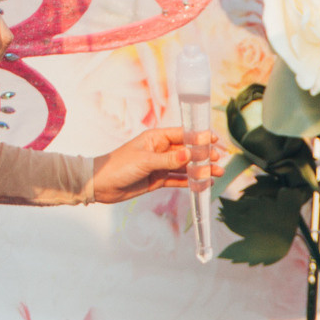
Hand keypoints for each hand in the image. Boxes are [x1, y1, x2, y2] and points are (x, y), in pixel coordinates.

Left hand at [91, 126, 223, 204]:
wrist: (101, 185)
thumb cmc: (119, 166)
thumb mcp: (145, 161)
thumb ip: (169, 159)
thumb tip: (190, 153)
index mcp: (156, 138)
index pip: (183, 135)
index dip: (199, 137)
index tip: (214, 140)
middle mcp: (161, 150)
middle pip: (188, 151)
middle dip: (204, 155)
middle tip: (218, 160)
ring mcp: (161, 165)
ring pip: (185, 166)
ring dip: (201, 169)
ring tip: (217, 173)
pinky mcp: (159, 179)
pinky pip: (178, 180)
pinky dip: (191, 182)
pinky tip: (203, 183)